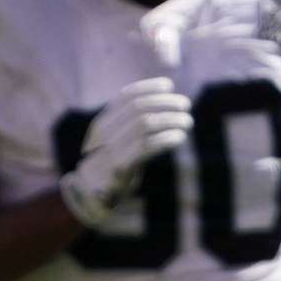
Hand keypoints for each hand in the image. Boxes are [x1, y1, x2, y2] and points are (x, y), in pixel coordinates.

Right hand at [58, 77, 191, 228]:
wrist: (92, 195)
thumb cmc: (112, 165)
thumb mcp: (118, 140)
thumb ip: (132, 124)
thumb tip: (162, 105)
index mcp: (103, 121)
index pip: (127, 95)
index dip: (149, 87)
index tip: (169, 85)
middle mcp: (104, 131)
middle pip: (138, 107)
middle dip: (165, 102)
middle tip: (185, 105)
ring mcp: (110, 148)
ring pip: (145, 124)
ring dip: (170, 120)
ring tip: (187, 121)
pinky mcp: (120, 166)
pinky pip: (146, 146)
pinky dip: (167, 139)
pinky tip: (180, 138)